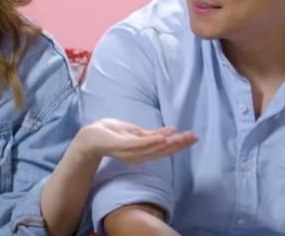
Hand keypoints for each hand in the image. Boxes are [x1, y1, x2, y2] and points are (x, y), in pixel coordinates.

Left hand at [74, 118, 197, 163]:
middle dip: (179, 144)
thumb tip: (171, 129)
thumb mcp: (134, 132)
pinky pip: (139, 145)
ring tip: (182, 137)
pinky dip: (151, 142)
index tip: (193, 137)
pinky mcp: (122, 146)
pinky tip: (162, 138)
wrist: (90, 137)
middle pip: (163, 150)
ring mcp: (131, 152)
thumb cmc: (111, 134)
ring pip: (153, 148)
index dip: (179, 143)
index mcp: (143, 150)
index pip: (165, 147)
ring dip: (169, 143)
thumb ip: (151, 134)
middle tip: (194, 138)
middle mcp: (139, 154)